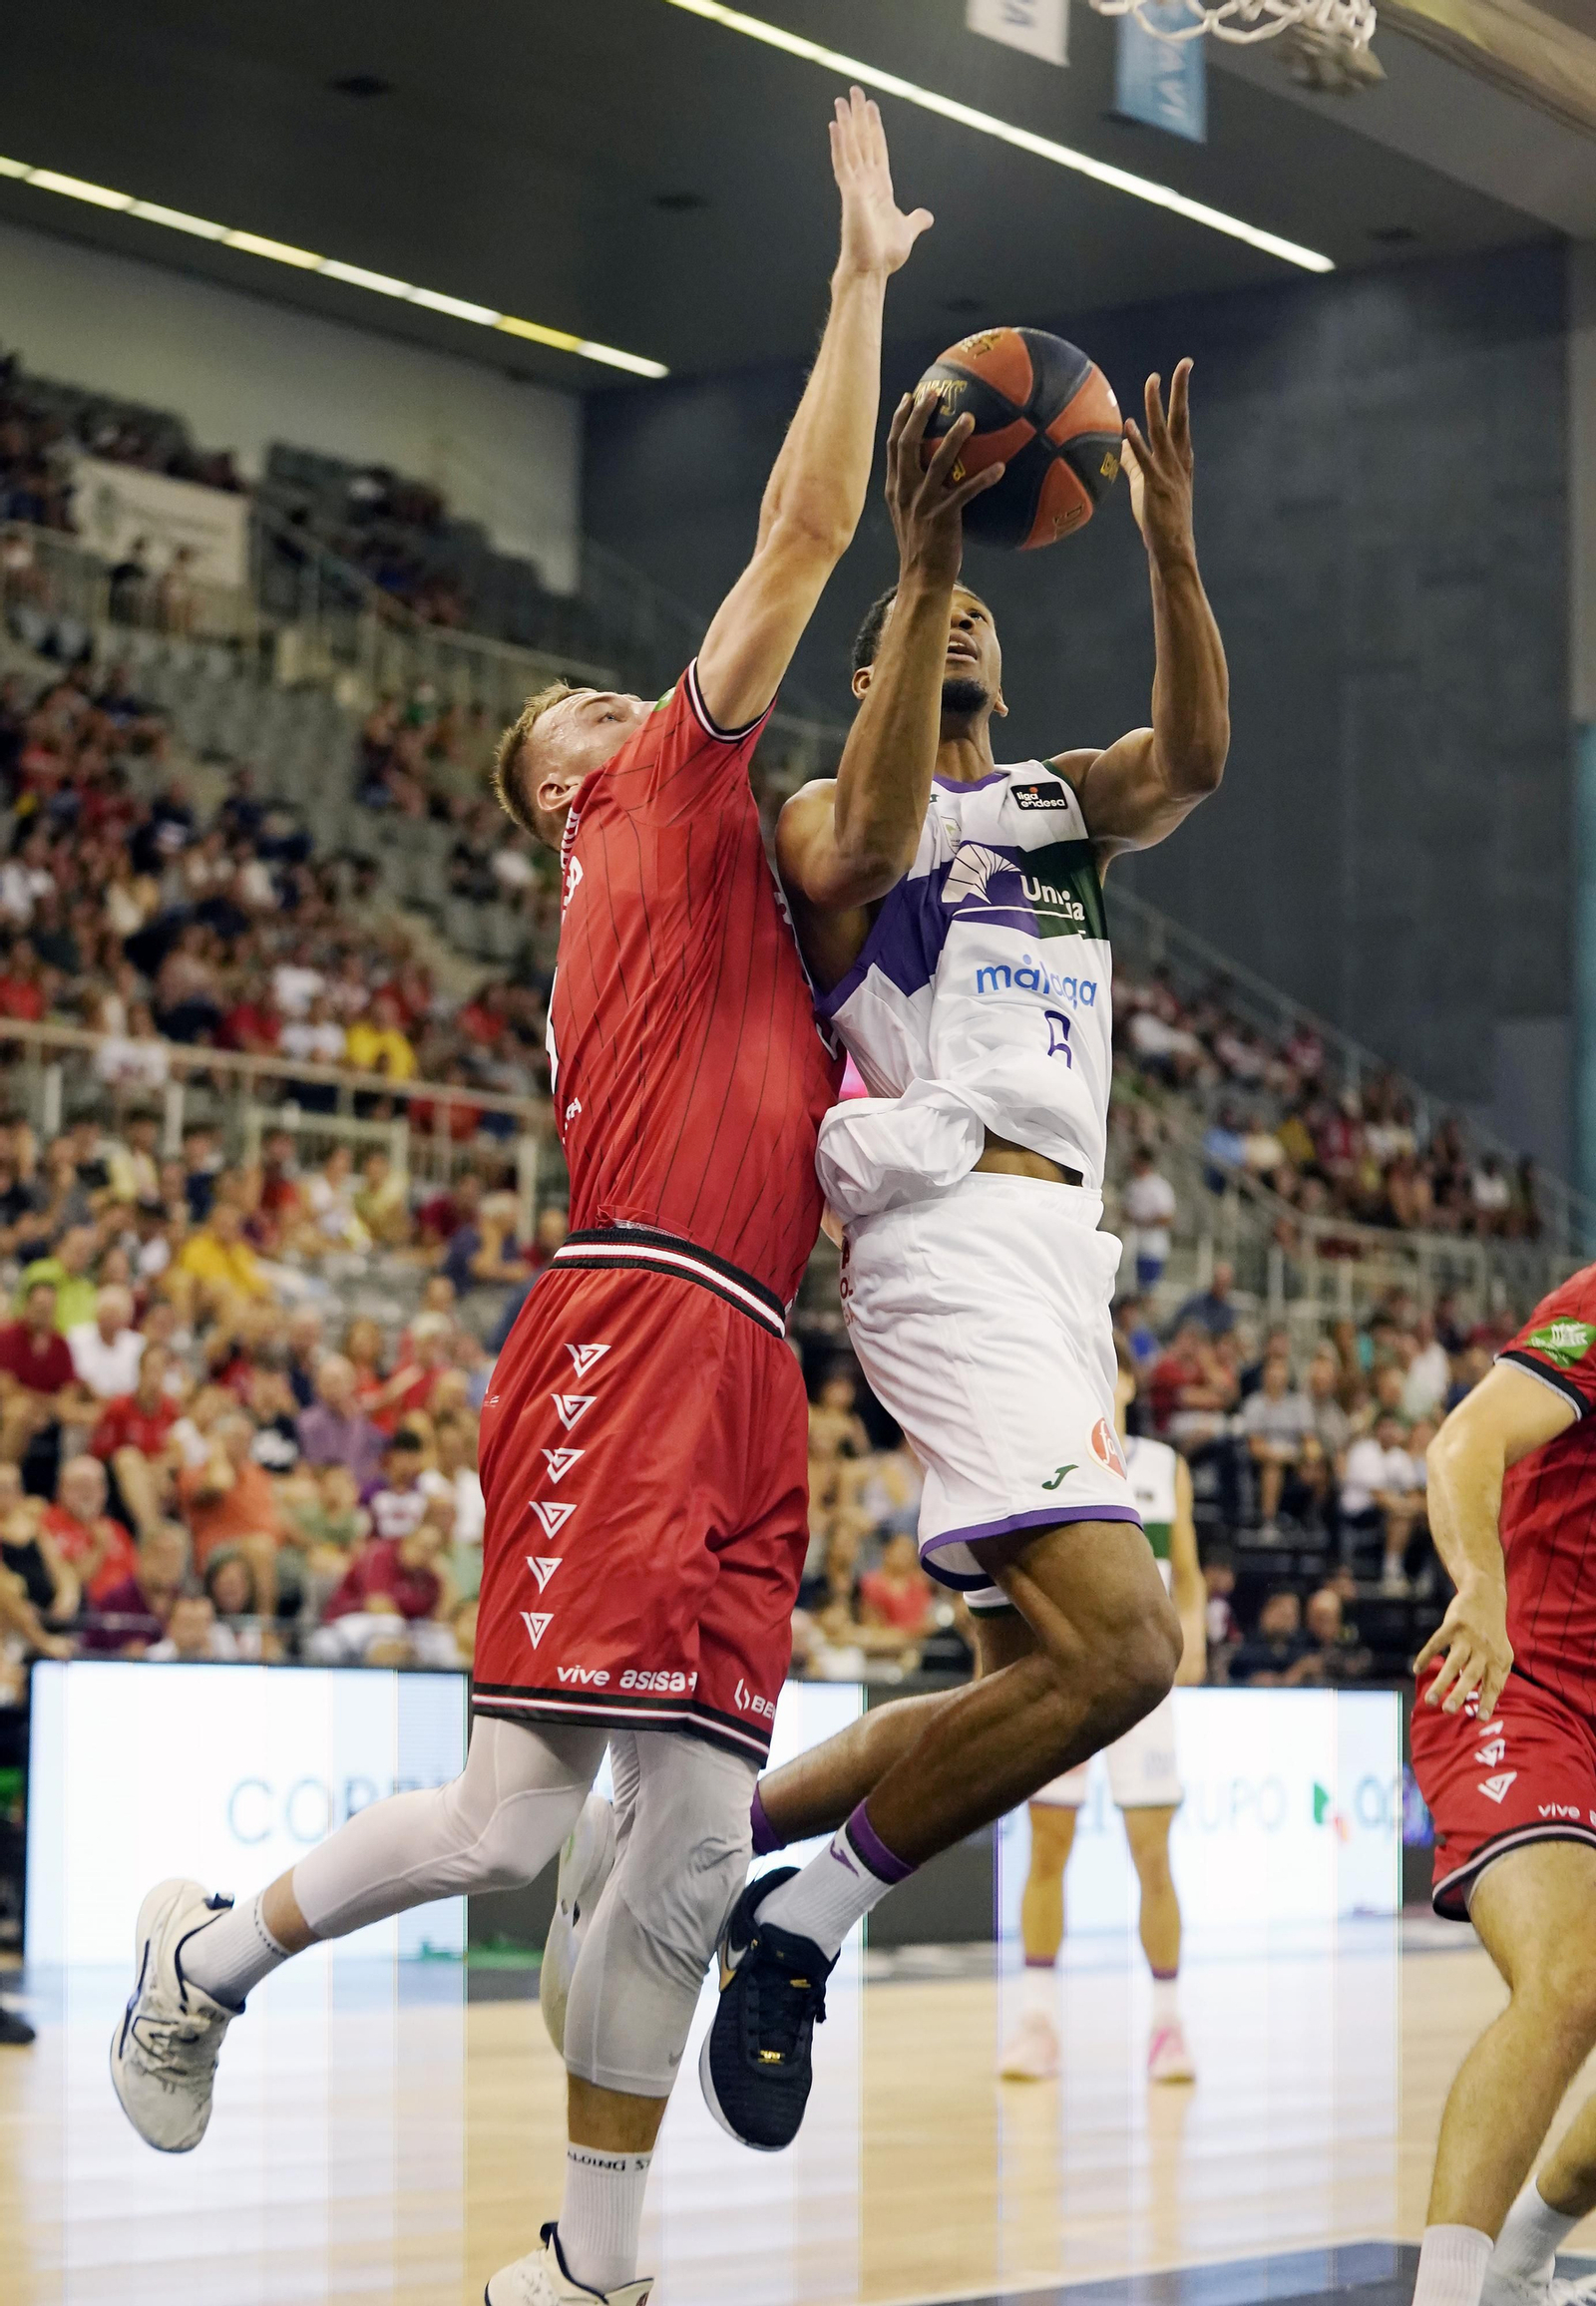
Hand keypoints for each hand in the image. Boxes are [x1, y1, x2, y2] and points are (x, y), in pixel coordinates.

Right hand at [831, 85, 931, 279]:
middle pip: (862, 141)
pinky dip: (839, 145)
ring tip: (841, 99)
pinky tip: (835, 125)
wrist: (872, 270)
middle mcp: (866, 182)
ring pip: (850, 146)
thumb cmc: (885, 255)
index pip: (877, 149)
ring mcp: (856, 186)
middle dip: (859, 116)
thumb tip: (927, 217)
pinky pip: (843, 164)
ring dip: (846, 122)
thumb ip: (916, 220)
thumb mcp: (907, 231)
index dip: (874, 127)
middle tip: (854, 90)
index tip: (870, 107)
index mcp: (880, 186)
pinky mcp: (850, 193)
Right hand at [884, 387, 1003, 585]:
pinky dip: (983, 479)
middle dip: (919, 415)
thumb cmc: (922, 549)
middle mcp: (905, 492)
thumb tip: (941, 472)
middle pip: (907, 444)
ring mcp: (923, 503)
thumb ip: (920, 491)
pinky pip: (966, 492)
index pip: (893, 446)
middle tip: (935, 393)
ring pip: (937, 461)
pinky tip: (1001, 468)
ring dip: (954, 437)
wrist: (921, 579)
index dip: (900, 419)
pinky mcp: (942, 517)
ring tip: (969, 417)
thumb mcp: (911, 516)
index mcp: (895, 489)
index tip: (909, 397)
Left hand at [1122, 359, 1195, 562]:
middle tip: (1183, 364)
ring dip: (1156, 406)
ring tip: (1152, 381)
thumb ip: (1133, 464)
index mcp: (1181, 460)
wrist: (1173, 549)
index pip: (1182, 421)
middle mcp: (1178, 462)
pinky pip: (1144, 462)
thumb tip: (1120, 445)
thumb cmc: (1159, 519)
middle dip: (1181, 390)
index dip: (1181, 394)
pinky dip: (1136, 443)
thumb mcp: (1146, 485)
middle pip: (1180, 419)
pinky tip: (1127, 425)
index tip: (1182, 369)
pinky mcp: (1156, 488)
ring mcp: (1169, 474)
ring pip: (1163, 433)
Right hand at [1416, 1578, 1512, 1719]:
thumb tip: (1483, 1700)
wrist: (1485, 1596)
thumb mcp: (1501, 1651)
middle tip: (1448, 1711)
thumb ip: (1494, 1674)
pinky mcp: (1453, 1624)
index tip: (1481, 1718)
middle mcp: (1485, 1649)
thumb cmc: (1492, 1631)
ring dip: (1441, 1681)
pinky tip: (1416, 1669)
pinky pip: (1436, 1643)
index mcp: (1499, 1659)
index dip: (1489, 1701)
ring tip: (1430, 1700)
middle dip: (1460, 1694)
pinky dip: (1425, 1656)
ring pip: (1453, 1662)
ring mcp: (1468, 1636)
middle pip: (1472, 1675)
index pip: (1494, 1684)